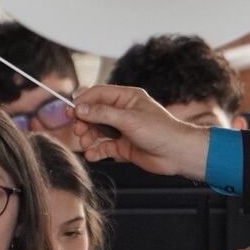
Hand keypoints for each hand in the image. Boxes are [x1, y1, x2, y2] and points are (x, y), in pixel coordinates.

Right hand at [73, 85, 209, 180]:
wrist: (177, 154)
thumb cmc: (160, 131)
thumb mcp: (128, 119)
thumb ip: (102, 114)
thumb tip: (80, 108)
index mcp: (127, 97)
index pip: (99, 94)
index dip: (84, 101)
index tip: (72, 111)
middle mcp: (123, 112)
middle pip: (95, 113)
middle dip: (84, 121)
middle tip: (78, 130)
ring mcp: (123, 129)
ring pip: (97, 130)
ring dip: (89, 136)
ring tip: (86, 144)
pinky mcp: (124, 146)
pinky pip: (104, 146)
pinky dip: (96, 150)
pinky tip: (92, 155)